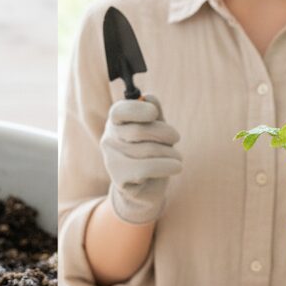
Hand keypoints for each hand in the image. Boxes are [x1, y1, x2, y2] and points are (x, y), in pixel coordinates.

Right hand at [100, 94, 182, 224]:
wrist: (145, 188)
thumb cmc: (152, 152)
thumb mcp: (156, 130)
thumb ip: (154, 113)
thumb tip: (149, 98)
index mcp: (116, 123)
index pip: (119, 111)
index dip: (137, 110)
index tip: (153, 113)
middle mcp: (109, 139)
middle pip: (139, 130)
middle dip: (165, 133)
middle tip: (176, 138)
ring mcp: (111, 159)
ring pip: (147, 150)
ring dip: (171, 153)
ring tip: (176, 157)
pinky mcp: (119, 178)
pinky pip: (147, 168)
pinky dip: (167, 166)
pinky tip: (176, 167)